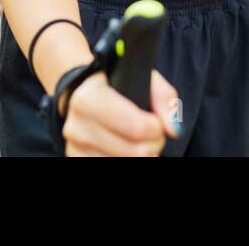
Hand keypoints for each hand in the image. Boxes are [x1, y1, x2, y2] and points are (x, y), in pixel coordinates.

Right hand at [61, 70, 178, 156]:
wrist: (82, 93)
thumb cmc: (115, 85)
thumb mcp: (140, 77)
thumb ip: (163, 97)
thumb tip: (173, 129)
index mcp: (88, 98)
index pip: (137, 127)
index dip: (156, 127)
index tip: (155, 120)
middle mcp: (77, 126)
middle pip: (136, 153)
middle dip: (152, 143)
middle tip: (151, 132)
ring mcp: (75, 148)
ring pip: (127, 164)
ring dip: (141, 155)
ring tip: (137, 140)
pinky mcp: (76, 159)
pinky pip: (112, 170)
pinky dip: (126, 161)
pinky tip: (125, 148)